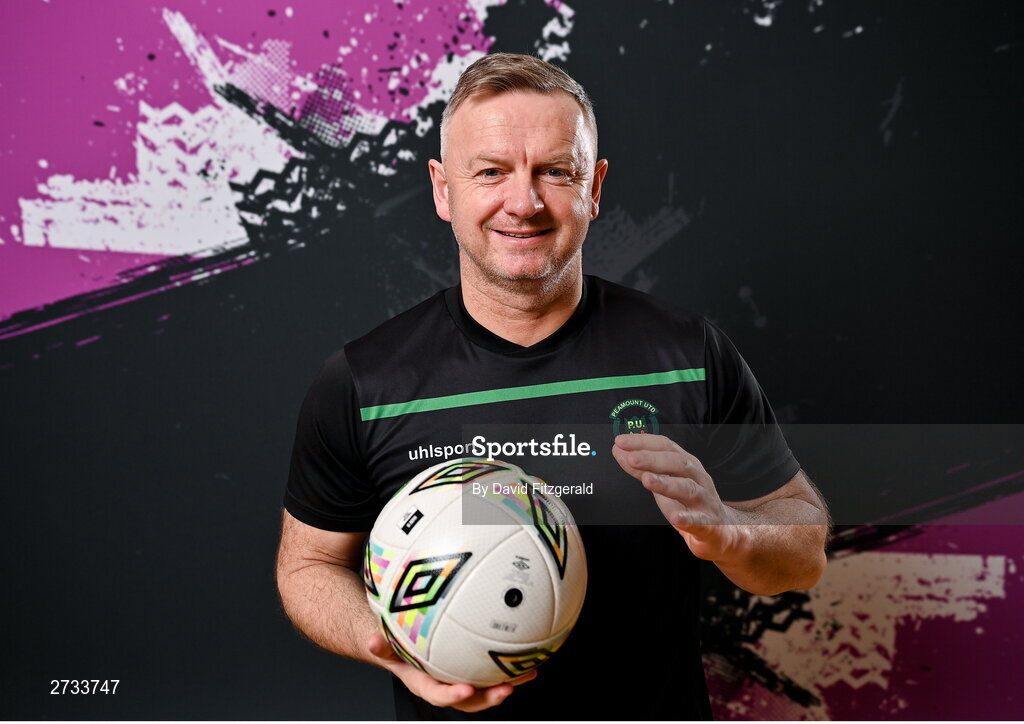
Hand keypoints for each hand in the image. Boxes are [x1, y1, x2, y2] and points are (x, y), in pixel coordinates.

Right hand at [366, 631, 535, 711]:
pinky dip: (509, 665)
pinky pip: (491, 669)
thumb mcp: (384, 643)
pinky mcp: (472, 668)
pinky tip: (527, 654)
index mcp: (424, 682)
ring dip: (507, 683)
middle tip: (505, 689)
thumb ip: (379, 644)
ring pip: (485, 687)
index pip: (438, 694)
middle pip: (469, 700)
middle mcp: (445, 684)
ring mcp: (460, 677)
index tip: (466, 689)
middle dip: (488, 698)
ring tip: (527, 674)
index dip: (452, 696)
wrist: (401, 644)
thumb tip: (372, 640)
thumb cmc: (394, 644)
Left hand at [611, 433, 743, 562]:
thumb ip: (642, 468)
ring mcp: (705, 501)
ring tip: (647, 481)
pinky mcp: (709, 524)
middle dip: (653, 459)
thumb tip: (619, 451)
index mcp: (687, 465)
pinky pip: (699, 521)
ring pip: (688, 488)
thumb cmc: (689, 502)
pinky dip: (688, 519)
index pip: (666, 446)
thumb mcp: (665, 482)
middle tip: (631, 458)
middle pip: (677, 464)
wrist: (723, 530)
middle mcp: (698, 478)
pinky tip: (676, 518)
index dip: (644, 442)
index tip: (621, 441)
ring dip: (667, 483)